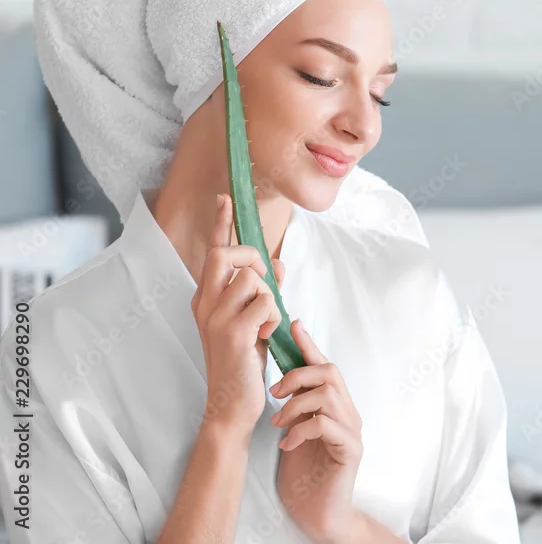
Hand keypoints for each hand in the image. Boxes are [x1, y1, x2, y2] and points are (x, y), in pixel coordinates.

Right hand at [190, 193, 283, 440]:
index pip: (213, 251)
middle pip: (227, 253)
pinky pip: (265, 302)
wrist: (232, 404)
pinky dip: (273, 317)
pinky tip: (264, 337)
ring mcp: (215, 316)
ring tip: (264, 325)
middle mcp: (204, 302)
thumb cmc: (244, 363)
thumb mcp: (255, 321)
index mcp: (207, 298)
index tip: (224, 197)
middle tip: (264, 286)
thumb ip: (262, 292)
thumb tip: (277, 264)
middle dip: (253, 259)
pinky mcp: (231, 331)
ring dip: (270, 300)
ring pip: (253, 279)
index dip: (220, 223)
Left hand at [273, 320, 364, 543]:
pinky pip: (326, 425)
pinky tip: (287, 444)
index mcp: (334, 406)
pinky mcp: (350, 450)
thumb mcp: (293, 431)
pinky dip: (301, 430)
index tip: (294, 325)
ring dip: (296, 405)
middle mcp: (348, 413)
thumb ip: (293, 406)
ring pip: (327, 395)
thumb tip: (278, 380)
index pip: (324, 367)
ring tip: (279, 423)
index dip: (309, 345)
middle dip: (298, 375)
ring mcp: (352, 431)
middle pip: (330, 372)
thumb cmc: (305, 475)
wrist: (319, 514)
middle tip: (274, 392)